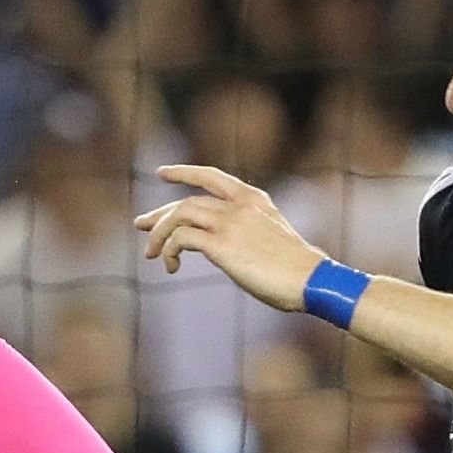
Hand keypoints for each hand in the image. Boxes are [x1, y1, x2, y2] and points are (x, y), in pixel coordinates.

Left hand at [134, 164, 323, 312]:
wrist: (312, 280)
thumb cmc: (295, 268)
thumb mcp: (270, 236)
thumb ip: (245, 229)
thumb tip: (216, 243)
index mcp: (253, 199)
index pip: (211, 176)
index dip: (184, 172)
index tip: (162, 173)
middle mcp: (239, 205)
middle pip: (187, 201)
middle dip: (160, 214)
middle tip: (140, 226)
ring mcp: (230, 223)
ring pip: (179, 216)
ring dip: (159, 235)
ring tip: (151, 255)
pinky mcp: (223, 245)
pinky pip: (181, 239)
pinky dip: (169, 250)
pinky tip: (170, 266)